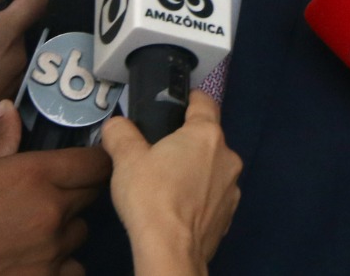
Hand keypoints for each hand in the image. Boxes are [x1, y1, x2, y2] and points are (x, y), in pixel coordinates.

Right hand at [0, 101, 110, 275]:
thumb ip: (0, 140)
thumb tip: (9, 109)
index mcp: (35, 175)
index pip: (96, 162)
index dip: (97, 160)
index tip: (91, 161)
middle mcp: (51, 211)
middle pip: (92, 195)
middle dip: (77, 193)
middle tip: (50, 196)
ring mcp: (51, 250)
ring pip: (80, 233)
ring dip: (65, 230)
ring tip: (34, 231)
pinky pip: (71, 269)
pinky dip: (59, 264)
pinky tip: (34, 260)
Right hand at [103, 91, 241, 275]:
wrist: (170, 250)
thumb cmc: (150, 196)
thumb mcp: (126, 158)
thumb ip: (121, 133)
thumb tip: (117, 125)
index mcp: (206, 134)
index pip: (204, 102)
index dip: (188, 99)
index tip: (174, 104)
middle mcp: (228, 156)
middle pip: (207, 139)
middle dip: (186, 143)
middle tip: (158, 153)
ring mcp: (232, 187)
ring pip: (213, 169)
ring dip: (195, 171)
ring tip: (167, 186)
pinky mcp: (229, 215)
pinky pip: (214, 197)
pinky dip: (200, 198)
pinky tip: (178, 209)